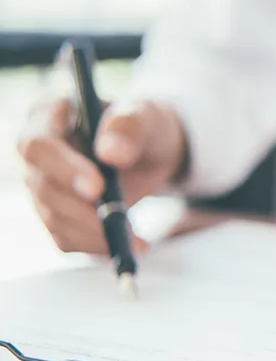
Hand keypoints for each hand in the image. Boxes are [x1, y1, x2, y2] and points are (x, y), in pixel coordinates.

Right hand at [17, 97, 187, 254]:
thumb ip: (130, 126)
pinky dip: (97, 245)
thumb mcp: (147, 116)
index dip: (65, 169)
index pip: (40, 145)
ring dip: (95, 233)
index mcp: (50, 115)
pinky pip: (67, 238)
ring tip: (136, 239)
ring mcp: (43, 185)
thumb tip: (111, 152)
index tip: (97, 188)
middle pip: (44, 188)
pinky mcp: (56, 213)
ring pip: (54, 218)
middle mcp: (38, 153)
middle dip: (84, 211)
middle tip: (123, 225)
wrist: (152, 152)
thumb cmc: (145, 126)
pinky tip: (127, 244)